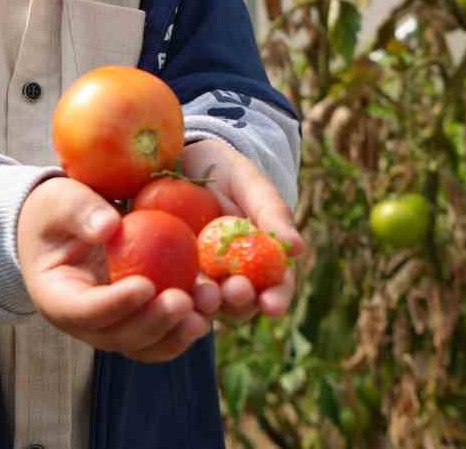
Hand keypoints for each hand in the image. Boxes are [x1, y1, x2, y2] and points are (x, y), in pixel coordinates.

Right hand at [17, 176, 210, 363]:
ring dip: (176, 331)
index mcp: (58, 296)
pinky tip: (212, 306)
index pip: (84, 311)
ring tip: (204, 309)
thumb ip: (80, 212)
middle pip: (119, 336)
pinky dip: (186, 326)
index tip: (145, 284)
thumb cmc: (57, 210)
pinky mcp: (139, 320)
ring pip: (146, 344)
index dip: (114, 304)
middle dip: (153, 322)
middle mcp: (86, 322)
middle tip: (182, 300)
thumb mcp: (60, 201)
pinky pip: (163, 334)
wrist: (65, 225)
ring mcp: (114, 325)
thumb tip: (109, 228)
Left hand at [179, 140, 303, 323]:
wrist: (177, 160)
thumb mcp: (249, 184)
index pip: (274, 287)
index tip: (272, 305)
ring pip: (205, 303)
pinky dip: (173, 293)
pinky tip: (169, 292)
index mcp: (259, 260)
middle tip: (235, 291)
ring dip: (207, 305)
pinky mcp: (167, 274)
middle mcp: (230, 276)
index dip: (276, 299)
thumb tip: (299, 249)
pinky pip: (170, 289)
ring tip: (204, 294)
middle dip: (239, 303)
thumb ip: (272, 213)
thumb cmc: (223, 171)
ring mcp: (197, 278)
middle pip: (239, 304)